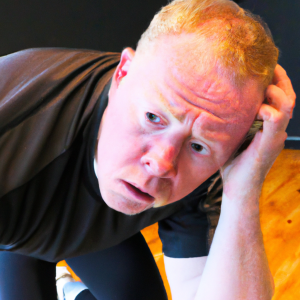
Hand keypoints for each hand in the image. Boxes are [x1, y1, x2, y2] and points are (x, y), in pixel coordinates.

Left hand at [221, 65, 295, 199]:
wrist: (237, 188)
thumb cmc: (232, 163)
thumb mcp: (231, 135)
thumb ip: (230, 120)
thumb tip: (212, 103)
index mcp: (267, 125)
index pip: (279, 96)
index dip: (274, 79)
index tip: (259, 67)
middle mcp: (275, 128)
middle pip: (288, 94)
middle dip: (278, 78)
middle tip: (265, 66)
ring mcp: (275, 136)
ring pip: (287, 103)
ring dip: (275, 90)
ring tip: (262, 85)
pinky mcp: (270, 143)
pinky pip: (277, 119)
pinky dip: (269, 109)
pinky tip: (257, 109)